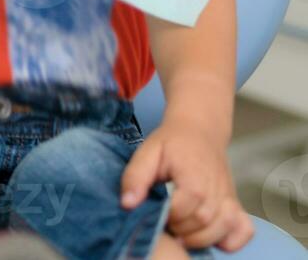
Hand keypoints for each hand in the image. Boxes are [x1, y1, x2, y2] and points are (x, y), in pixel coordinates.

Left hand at [120, 117, 253, 252]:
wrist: (199, 130)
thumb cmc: (171, 143)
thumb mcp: (147, 153)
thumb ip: (135, 177)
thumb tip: (127, 204)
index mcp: (193, 179)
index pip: (180, 212)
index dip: (165, 217)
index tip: (155, 211)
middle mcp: (216, 191)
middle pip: (201, 224)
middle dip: (180, 230)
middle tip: (166, 222)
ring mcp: (229, 199)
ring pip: (222, 230)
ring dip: (200, 238)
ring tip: (183, 233)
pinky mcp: (236, 204)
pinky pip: (244, 230)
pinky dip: (232, 240)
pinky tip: (213, 238)